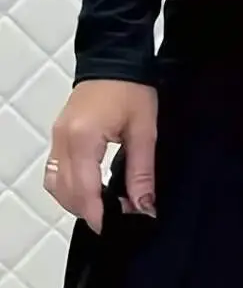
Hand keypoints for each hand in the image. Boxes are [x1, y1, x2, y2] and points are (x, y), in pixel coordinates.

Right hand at [46, 80, 158, 233]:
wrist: (113, 59)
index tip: (117, 228)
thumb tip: (144, 207)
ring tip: (106, 206)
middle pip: (67, 192)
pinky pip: (55, 172)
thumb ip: (141, 172)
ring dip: (77, 202)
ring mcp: (56, 138)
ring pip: (56, 185)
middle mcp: (63, 141)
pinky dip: (69, 187)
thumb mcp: (144, 131)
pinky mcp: (58, 135)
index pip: (85, 191)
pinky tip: (91, 190)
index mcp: (84, 139)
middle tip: (119, 217)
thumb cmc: (132, 90)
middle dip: (90, 211)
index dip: (99, 215)